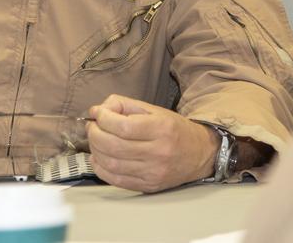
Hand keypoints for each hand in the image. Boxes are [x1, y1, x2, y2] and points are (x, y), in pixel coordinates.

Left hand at [86, 94, 218, 192]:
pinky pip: (116, 180)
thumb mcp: (154, 110)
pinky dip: (101, 168)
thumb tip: (98, 110)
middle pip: (113, 146)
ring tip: (95, 140)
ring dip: (95, 150)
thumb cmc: (174, 129)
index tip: (97, 114)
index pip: (123, 126)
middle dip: (95, 134)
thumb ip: (125, 105)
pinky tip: (99, 158)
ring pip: (111, 164)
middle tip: (92, 126)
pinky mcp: (148, 186)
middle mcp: (158, 152)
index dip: (103, 119)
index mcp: (161, 129)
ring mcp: (153, 172)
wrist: (199, 154)